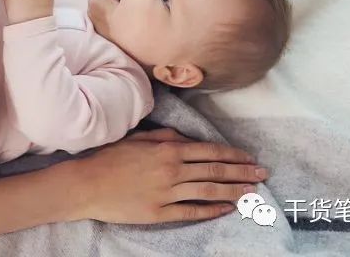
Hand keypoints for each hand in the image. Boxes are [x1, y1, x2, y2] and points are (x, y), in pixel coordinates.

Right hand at [72, 128, 267, 223]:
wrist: (86, 184)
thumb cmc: (109, 157)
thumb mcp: (138, 138)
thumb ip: (165, 136)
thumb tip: (188, 139)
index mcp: (168, 149)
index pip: (210, 151)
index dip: (234, 155)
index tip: (250, 159)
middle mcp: (172, 170)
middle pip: (216, 171)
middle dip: (243, 173)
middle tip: (263, 176)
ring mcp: (167, 194)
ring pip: (209, 191)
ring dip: (234, 192)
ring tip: (252, 193)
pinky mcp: (159, 213)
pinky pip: (192, 212)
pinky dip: (211, 210)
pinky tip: (226, 209)